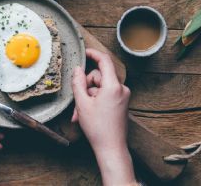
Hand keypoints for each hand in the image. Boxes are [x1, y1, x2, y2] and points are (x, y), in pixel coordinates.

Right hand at [71, 49, 136, 185]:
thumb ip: (78, 83)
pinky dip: (95, 102)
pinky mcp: (122, 103)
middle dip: (86, 87)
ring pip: (100, 88)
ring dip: (88, 98)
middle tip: (78, 102)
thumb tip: (77, 69)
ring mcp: (123, 96)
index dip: (93, 54)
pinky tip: (87, 114)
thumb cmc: (98, 128)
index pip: (104, 61)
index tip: (84, 52)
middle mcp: (121, 89)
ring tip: (80, 113)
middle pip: (99, 76)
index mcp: (113, 86)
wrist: (111, 148)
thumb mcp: (82, 103)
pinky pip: (106, 95)